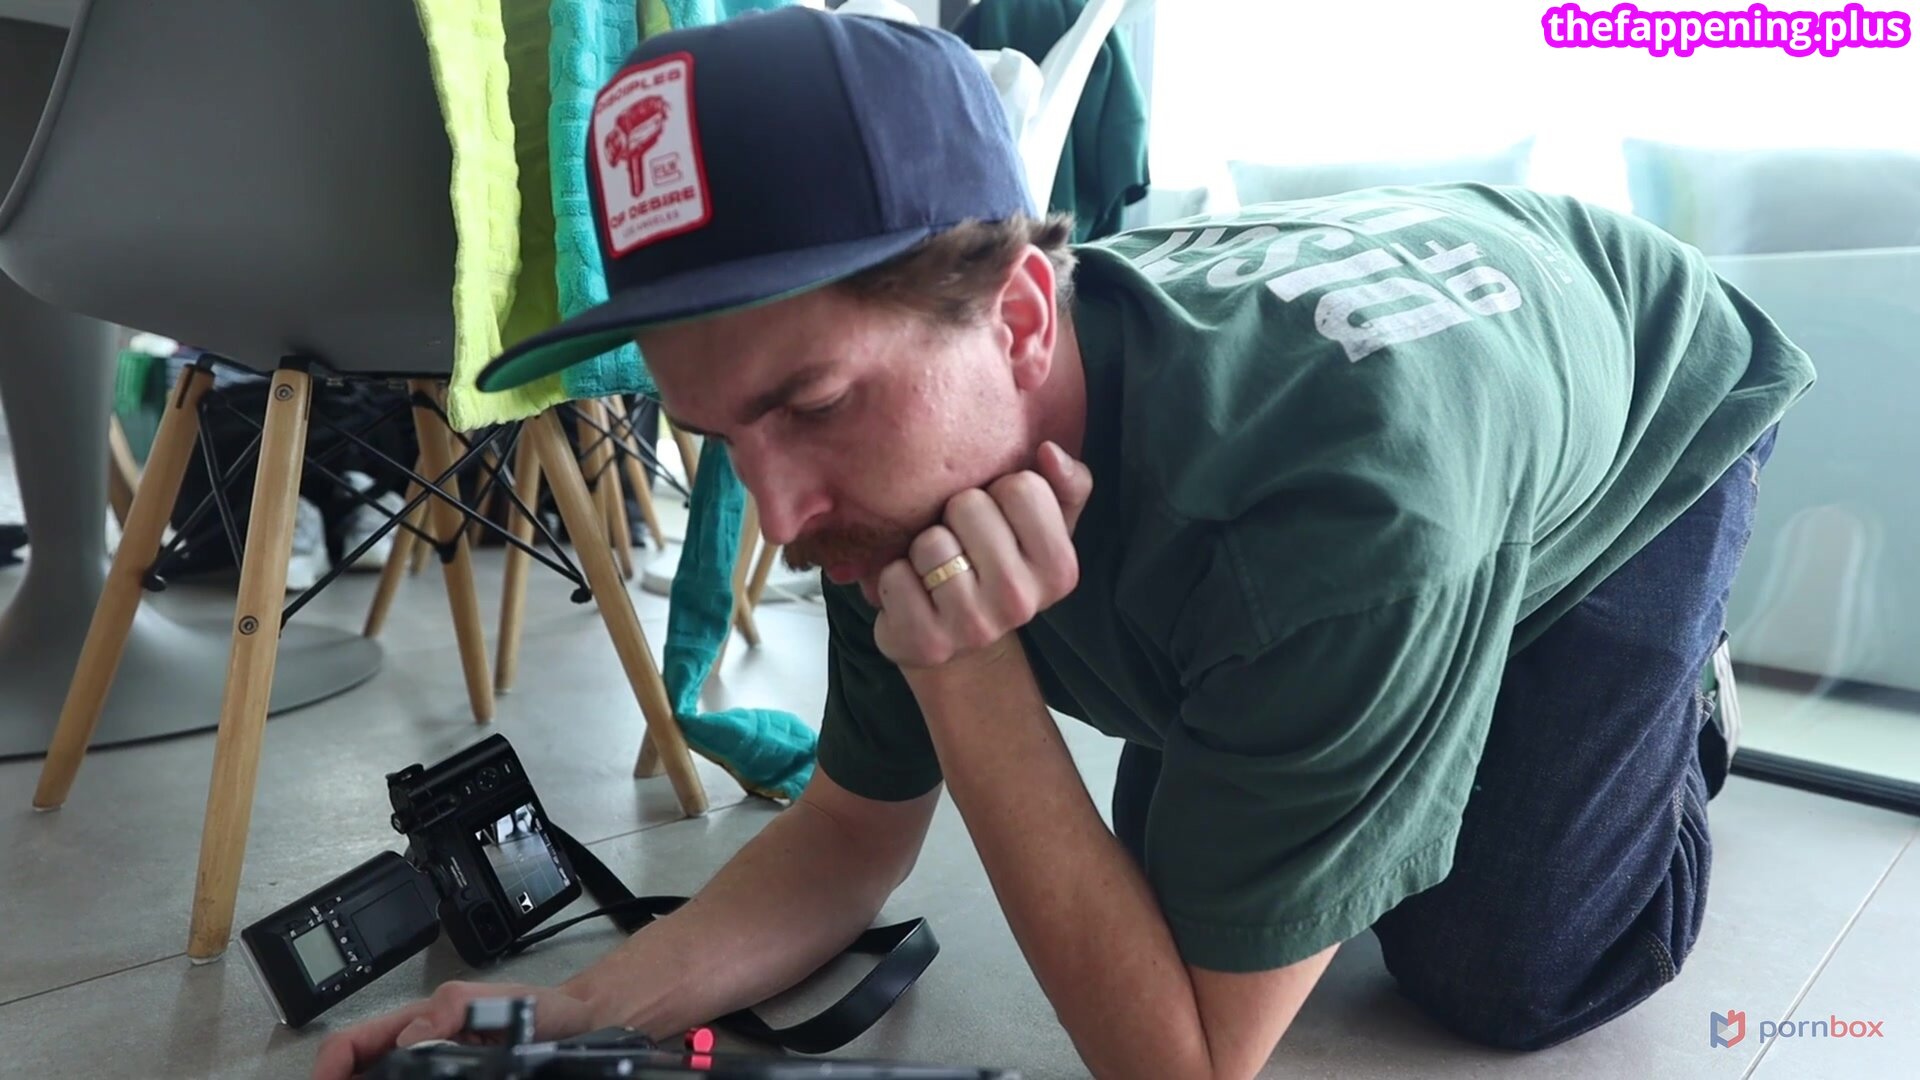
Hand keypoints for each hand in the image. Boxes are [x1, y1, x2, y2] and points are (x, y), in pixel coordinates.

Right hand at [311, 981, 599, 1079]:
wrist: (578, 1026)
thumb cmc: (542, 1011)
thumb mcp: (499, 1001)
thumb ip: (454, 1010)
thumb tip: (406, 1038)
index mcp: (417, 1024)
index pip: (350, 1045)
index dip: (327, 1070)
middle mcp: (416, 1048)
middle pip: (357, 1072)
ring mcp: (432, 1068)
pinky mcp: (452, 1077)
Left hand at [873, 441, 1091, 669]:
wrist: (961, 644)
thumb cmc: (1000, 566)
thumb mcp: (1044, 527)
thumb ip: (1064, 483)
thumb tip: (1049, 450)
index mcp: (1060, 569)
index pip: (1022, 487)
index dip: (999, 492)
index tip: (996, 519)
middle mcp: (1021, 602)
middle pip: (970, 506)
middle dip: (956, 516)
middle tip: (962, 544)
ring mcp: (974, 627)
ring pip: (931, 542)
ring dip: (924, 548)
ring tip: (937, 569)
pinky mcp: (927, 643)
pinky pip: (896, 576)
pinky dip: (895, 577)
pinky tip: (914, 593)